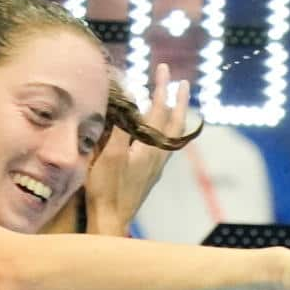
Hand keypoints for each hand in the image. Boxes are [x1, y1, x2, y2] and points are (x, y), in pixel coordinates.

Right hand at [84, 60, 191, 234]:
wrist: (111, 221)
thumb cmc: (106, 189)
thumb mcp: (109, 154)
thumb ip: (122, 125)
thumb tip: (131, 98)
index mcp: (149, 147)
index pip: (158, 109)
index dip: (161, 87)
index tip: (164, 68)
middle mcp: (158, 156)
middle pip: (174, 122)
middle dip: (178, 100)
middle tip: (183, 83)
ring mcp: (156, 167)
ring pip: (172, 136)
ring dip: (175, 116)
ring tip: (176, 105)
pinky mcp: (150, 177)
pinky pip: (165, 147)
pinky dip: (167, 133)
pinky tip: (161, 135)